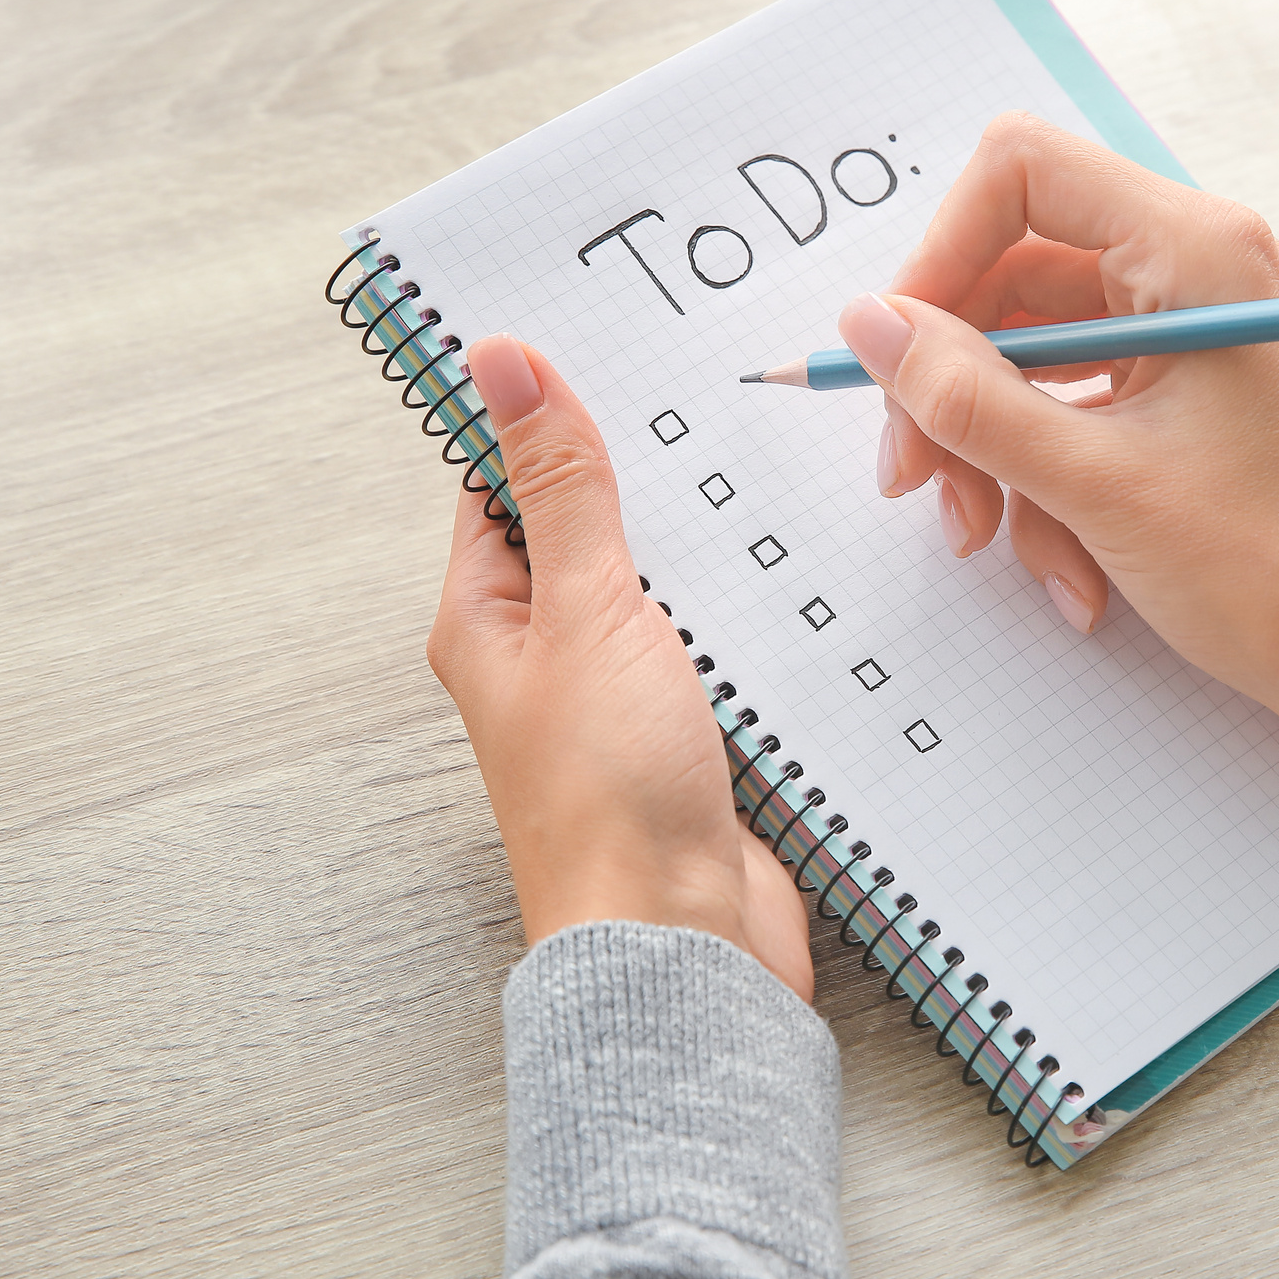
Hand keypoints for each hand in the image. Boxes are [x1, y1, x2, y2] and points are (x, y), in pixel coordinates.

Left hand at [427, 334, 811, 996]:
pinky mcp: (689, 731)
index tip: (594, 334)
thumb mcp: (586, 611)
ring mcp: (620, 693)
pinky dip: (746, 609)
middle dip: (642, 469)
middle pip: (588, 527)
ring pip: (662, 583)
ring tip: (757, 470)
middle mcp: (546, 654)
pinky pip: (716, 643)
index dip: (540, 410)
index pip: (501, 481)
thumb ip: (563, 487)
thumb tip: (503, 365)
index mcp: (487, 618)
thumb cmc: (606, 801)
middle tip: (700, 388)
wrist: (684, 945)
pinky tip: (790, 577)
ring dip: (704, 542)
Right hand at [842, 113, 1278, 835]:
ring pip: (1032, 356)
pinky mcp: (1188, 393)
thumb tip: (870, 324)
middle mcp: (1195, 269)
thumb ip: (966, 396)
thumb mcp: (1094, 483)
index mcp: (1195, 250)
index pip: (1018, 174)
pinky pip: (1076, 409)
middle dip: (953, 384)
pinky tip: (1071, 569)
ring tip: (998, 543)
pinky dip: (1048, 483)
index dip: (938, 257)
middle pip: (1010, 275)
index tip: (899, 358)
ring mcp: (1191, 333)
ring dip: (996, 454)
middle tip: (915, 478)